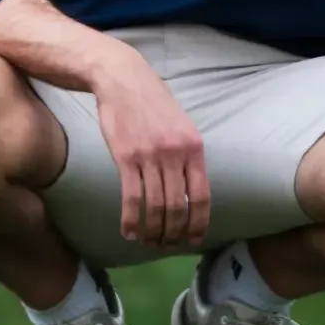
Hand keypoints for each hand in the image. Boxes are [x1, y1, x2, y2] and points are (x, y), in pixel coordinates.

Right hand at [90, 47, 208, 247]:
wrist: (123, 79)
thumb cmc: (152, 103)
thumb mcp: (180, 126)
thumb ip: (187, 156)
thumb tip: (190, 192)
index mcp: (194, 147)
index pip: (202, 196)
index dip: (199, 223)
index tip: (193, 240)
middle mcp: (175, 154)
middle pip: (178, 207)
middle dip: (173, 233)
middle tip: (167, 245)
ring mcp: (149, 156)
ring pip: (155, 207)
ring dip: (152, 231)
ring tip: (148, 242)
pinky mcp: (125, 157)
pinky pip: (131, 198)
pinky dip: (131, 220)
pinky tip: (129, 231)